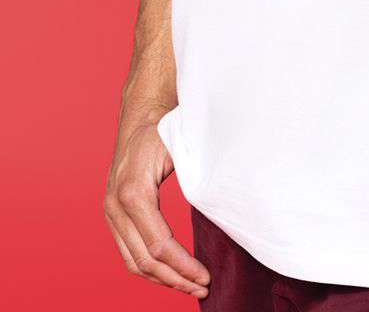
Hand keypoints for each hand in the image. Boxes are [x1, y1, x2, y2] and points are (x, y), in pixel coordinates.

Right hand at [104, 120, 209, 298]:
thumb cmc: (164, 129)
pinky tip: (171, 273)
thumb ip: (196, 179)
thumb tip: (222, 208)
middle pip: (145, 260)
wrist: (141, 114)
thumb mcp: (183, 149)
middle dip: (175, 279)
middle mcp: (116, 206)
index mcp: (134, 192)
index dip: (183, 266)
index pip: (159, 244)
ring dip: (162, 279)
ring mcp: (111, 211)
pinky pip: (128, 251)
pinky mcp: (113, 214)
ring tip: (190, 286)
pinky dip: (149, 267)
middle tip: (203, 288)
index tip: (206, 276)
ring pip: (133, 262)